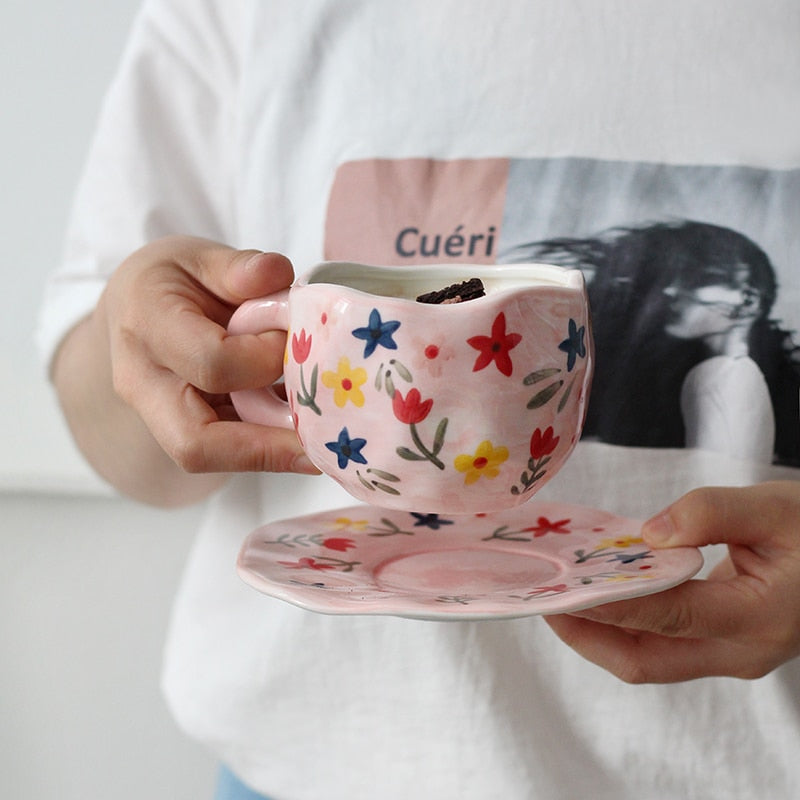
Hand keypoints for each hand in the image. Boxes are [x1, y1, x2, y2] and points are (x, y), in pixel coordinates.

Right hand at [95, 235, 316, 475]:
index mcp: (148, 324)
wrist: (133, 310)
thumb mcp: (201, 256)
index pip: (210, 362)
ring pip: (211, 457)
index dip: (263, 358)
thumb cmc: (172, 280)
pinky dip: (268, 447)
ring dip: (272, 454)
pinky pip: (225, 452)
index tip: (292, 338)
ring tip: (322, 442)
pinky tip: (307, 435)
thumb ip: (240, 268)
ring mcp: (158, 416)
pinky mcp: (182, 432)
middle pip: (195, 442)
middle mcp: (143, 382)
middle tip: (322, 440)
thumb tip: (278, 273)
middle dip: (266, 447)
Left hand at [545, 481, 799, 682]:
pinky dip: (622, 624)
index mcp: (759, 618)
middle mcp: (740, 651)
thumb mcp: (776, 507)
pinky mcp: (720, 643)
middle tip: (540, 599)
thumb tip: (650, 533)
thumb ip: (713, 513)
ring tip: (556, 595)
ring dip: (598, 633)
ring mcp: (729, 654)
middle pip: (646, 659)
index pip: (667, 616)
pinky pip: (660, 643)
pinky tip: (596, 593)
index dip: (609, 604)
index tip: (559, 588)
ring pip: (649, 658)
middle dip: (587, 635)